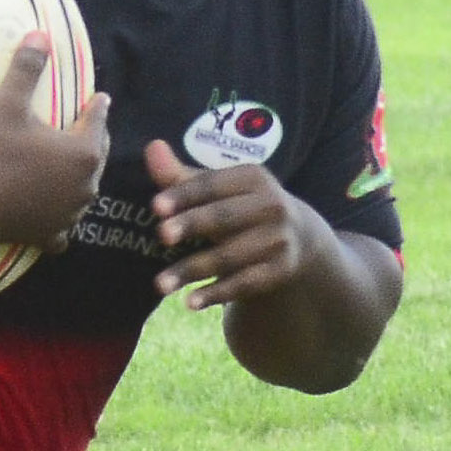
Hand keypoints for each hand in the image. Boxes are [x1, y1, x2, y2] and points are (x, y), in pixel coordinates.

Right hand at [0, 36, 110, 246]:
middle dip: (91, 142)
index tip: (99, 99)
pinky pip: (63, 228)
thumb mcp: (8, 104)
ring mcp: (68, 215)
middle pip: (95, 158)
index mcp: (83, 153)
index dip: (96, 107)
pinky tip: (56, 214)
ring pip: (82, 192)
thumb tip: (40, 33)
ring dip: (77, 179)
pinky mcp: (49, 235)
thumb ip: (27, 68)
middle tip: (86, 129)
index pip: (97, 122)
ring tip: (67, 167)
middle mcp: (85, 187)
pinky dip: (60, 218)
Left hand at [142, 139, 316, 307]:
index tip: (156, 206)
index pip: (214, 184)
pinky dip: (217, 293)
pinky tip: (189, 302)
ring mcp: (278, 240)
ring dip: (194, 270)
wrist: (298, 236)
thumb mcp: (218, 189)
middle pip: (225, 217)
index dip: (185, 194)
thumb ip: (181, 176)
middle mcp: (271, 206)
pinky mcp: (280, 270)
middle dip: (193, 225)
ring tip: (160, 284)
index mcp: (253, 178)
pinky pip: (245, 283)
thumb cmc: (242, 206)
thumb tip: (151, 148)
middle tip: (161, 236)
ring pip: (231, 256)